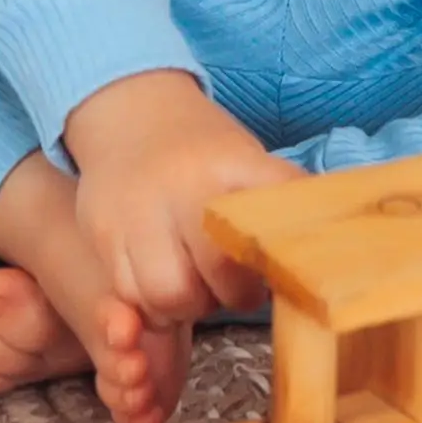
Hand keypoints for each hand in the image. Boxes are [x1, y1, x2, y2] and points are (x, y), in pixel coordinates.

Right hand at [64, 70, 298, 326]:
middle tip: (233, 286)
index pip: (274, 217)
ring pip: (168, 295)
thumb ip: (279, 205)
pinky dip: (149, 304)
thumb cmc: (203, 154)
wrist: (129, 116)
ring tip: (193, 288)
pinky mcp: (102, 233)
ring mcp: (137, 211)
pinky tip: (159, 284)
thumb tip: (318, 263)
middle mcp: (184, 186)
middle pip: (220, 272)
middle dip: (231, 294)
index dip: (286, 258)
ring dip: (187, 306)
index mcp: (234, 164)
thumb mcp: (249, 162)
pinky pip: (129, 294)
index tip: (288, 271)